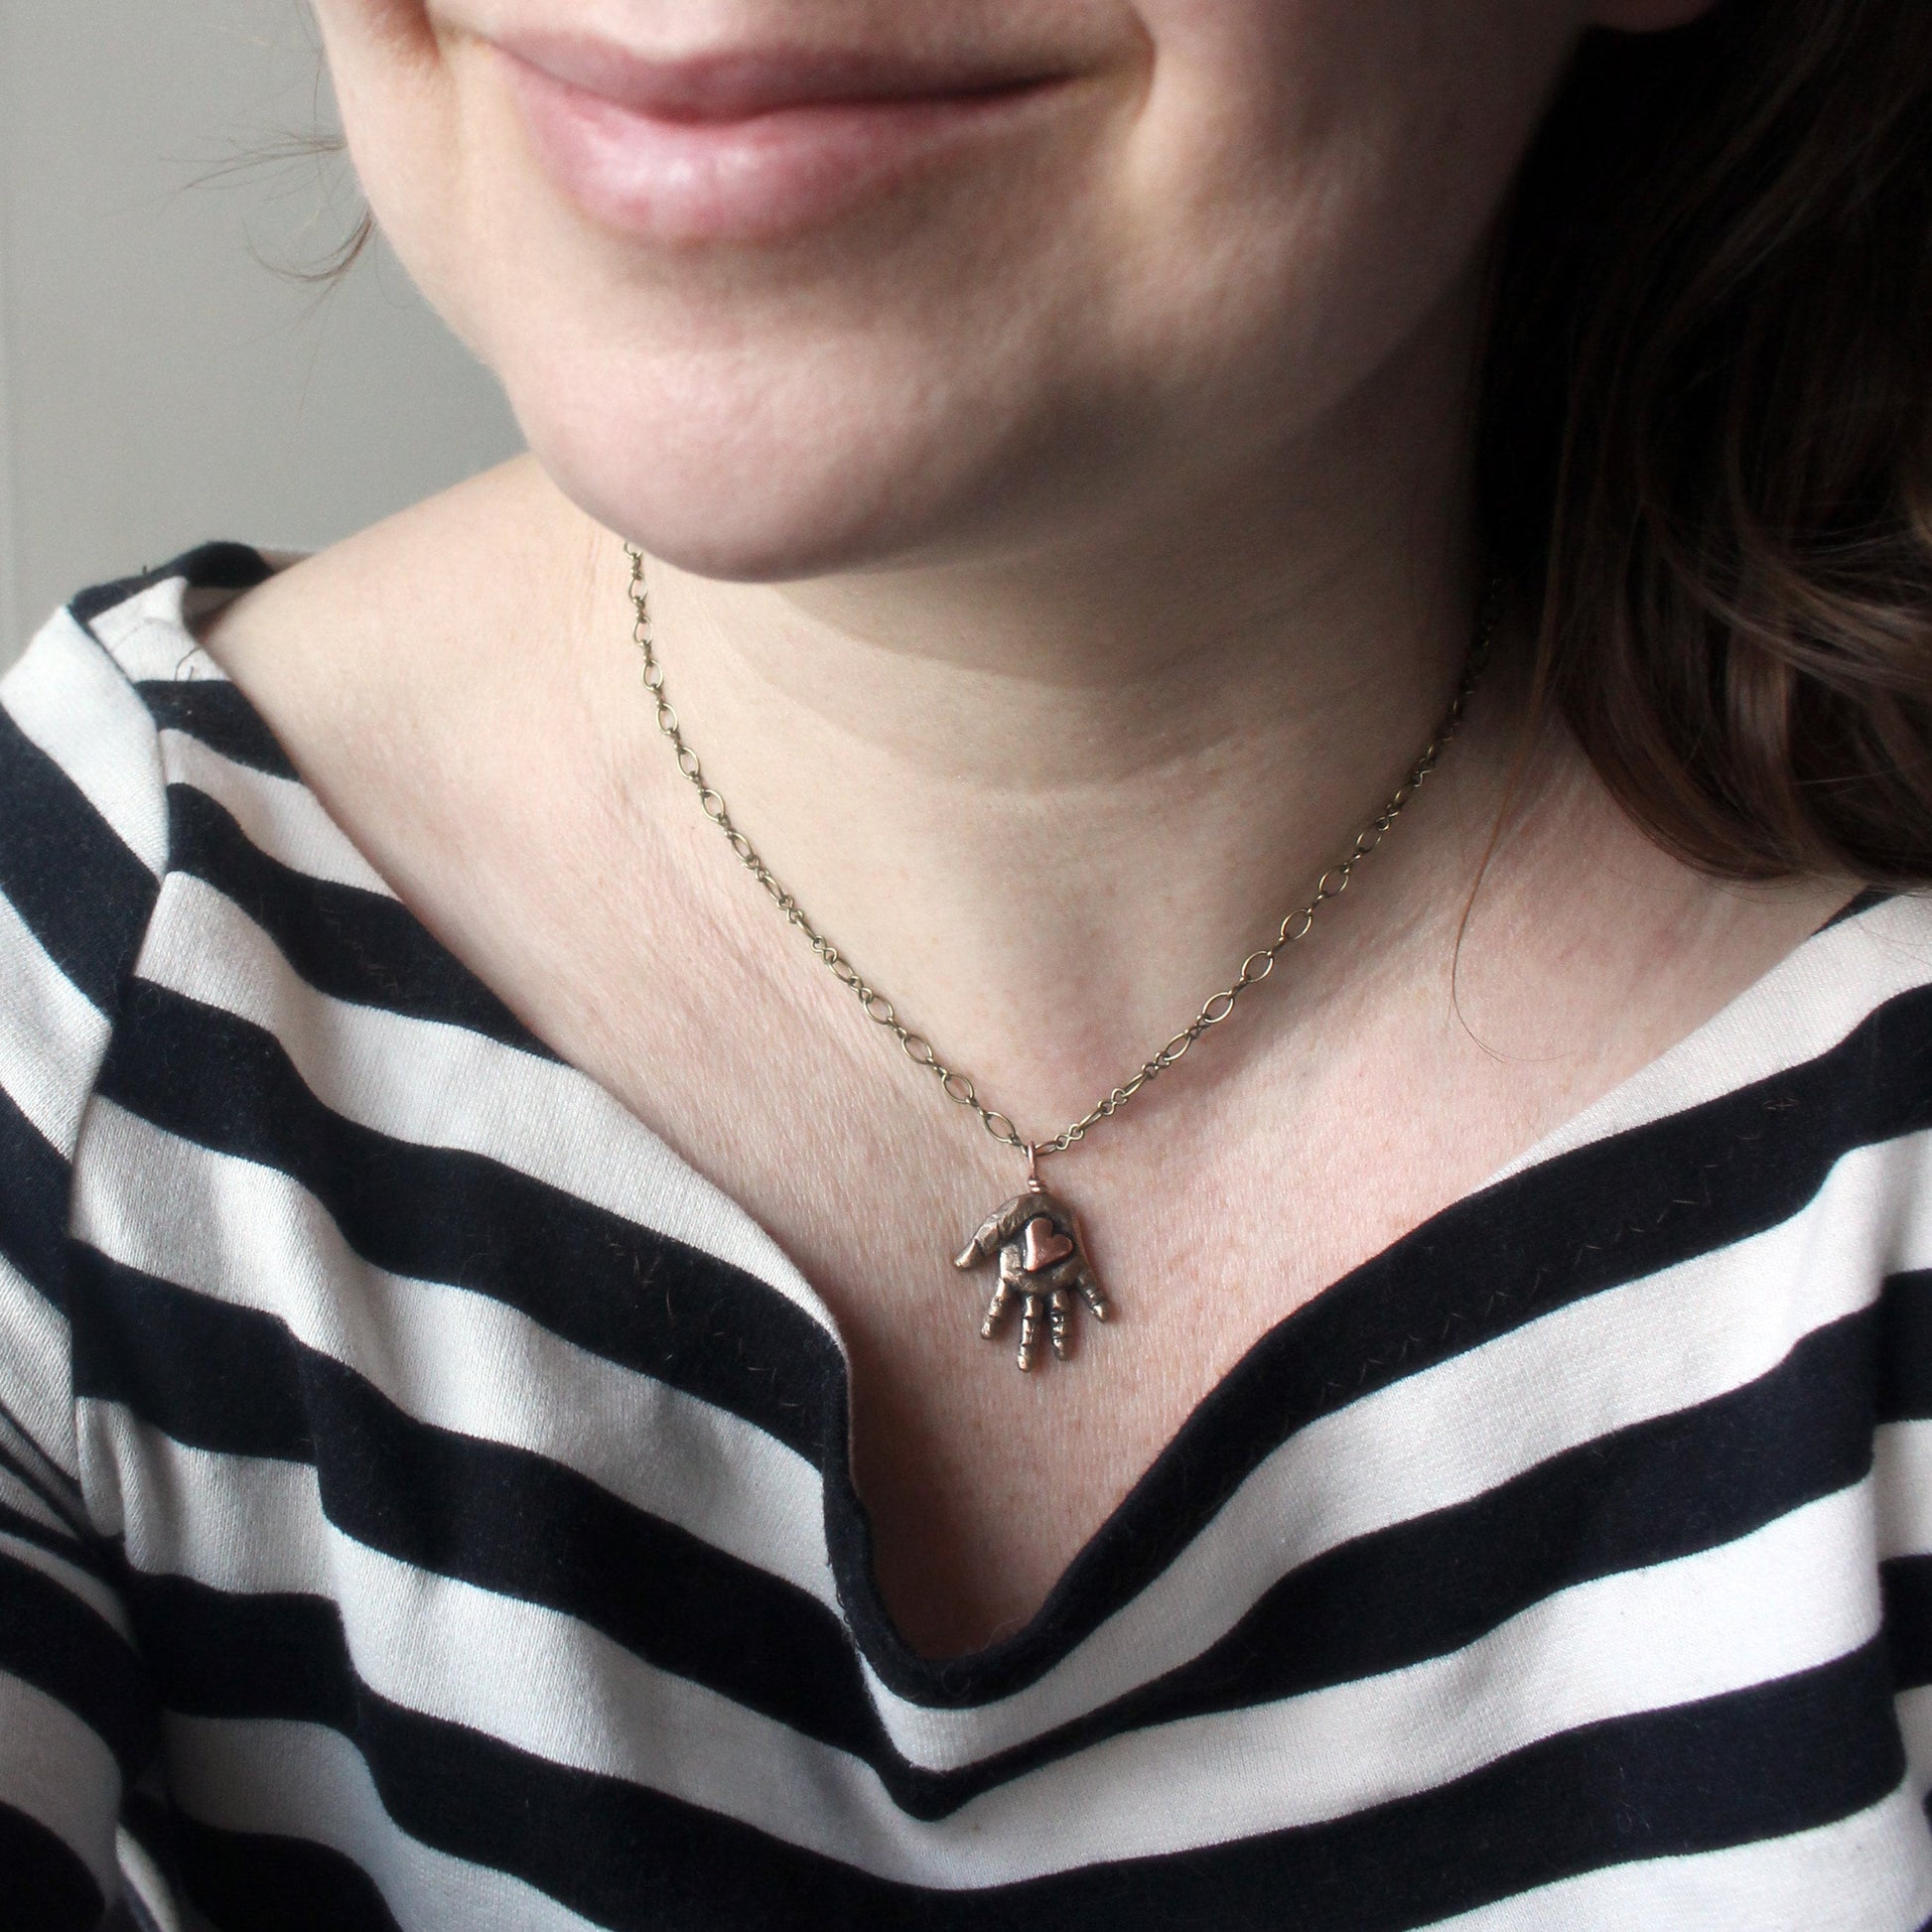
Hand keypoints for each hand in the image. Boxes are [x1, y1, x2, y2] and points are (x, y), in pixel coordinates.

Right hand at [953, 1187, 1111, 1370]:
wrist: (1044, 1200)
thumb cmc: (1017, 1214)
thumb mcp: (995, 1226)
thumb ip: (980, 1244)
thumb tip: (959, 1263)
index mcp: (1014, 1277)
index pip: (1001, 1305)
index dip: (994, 1319)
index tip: (987, 1336)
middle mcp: (1036, 1284)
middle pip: (1031, 1319)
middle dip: (1029, 1343)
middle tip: (1025, 1368)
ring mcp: (1058, 1278)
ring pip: (1060, 1312)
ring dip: (1062, 1333)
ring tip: (1064, 1357)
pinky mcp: (1079, 1266)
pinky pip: (1090, 1287)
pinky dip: (1097, 1301)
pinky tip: (1105, 1316)